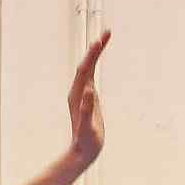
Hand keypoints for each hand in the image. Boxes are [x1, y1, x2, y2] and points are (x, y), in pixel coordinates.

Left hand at [68, 30, 110, 167]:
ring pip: (88, 68)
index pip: (85, 69)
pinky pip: (91, 76)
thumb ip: (86, 110)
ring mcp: (82, 93)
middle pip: (86, 64)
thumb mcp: (87, 127)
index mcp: (77, 94)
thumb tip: (89, 92)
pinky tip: (99, 58)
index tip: (101, 40)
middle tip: (107, 32)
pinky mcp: (88, 98)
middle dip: (96, 48)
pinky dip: (96, 64)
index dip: (93, 54)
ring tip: (105, 38)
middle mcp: (78, 91)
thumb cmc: (85, 141)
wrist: (82, 152)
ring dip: (96, 53)